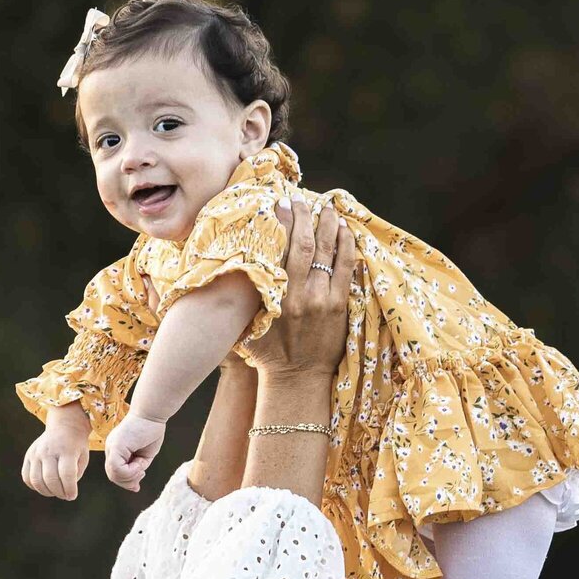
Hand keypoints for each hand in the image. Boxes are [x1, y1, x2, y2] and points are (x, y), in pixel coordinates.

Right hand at [23, 404, 90, 499]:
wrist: (64, 426)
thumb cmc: (76, 446)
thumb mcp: (83, 458)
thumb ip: (75, 475)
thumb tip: (64, 491)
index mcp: (66, 450)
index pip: (66, 474)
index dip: (69, 489)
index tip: (72, 496)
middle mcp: (49, 450)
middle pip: (50, 479)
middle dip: (59, 492)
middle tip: (65, 495)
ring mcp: (36, 452)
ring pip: (36, 480)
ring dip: (46, 492)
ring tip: (55, 492)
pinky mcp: (28, 456)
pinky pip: (26, 477)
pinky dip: (35, 486)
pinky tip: (45, 486)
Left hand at [104, 412, 166, 492]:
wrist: (152, 414)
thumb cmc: (151, 431)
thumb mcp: (144, 456)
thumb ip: (137, 469)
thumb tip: (133, 487)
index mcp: (117, 450)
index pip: (115, 472)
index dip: (125, 482)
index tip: (136, 486)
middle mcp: (111, 449)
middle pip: (113, 476)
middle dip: (128, 482)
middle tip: (141, 475)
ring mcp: (111, 447)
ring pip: (114, 474)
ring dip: (131, 477)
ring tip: (141, 469)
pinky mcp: (115, 447)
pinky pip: (118, 469)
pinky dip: (131, 472)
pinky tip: (140, 466)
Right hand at [246, 199, 353, 381]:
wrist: (297, 379)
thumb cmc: (267, 353)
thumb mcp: (248, 324)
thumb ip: (245, 297)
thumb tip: (232, 265)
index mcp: (277, 297)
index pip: (281, 249)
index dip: (283, 222)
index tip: (281, 203)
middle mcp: (301, 295)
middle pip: (305, 244)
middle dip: (305, 216)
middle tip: (302, 199)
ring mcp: (323, 299)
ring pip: (328, 251)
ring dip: (329, 225)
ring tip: (327, 207)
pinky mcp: (340, 306)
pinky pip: (345, 268)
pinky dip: (346, 246)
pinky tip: (344, 231)